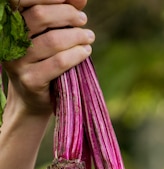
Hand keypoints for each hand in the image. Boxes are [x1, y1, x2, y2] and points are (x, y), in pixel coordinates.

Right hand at [3, 0, 94, 115]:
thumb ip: (60, 14)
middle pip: (39, 16)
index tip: (73, 2)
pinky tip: (85, 52)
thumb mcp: (47, 34)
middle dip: (67, 15)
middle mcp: (8, 40)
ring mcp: (17, 62)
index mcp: (8, 23)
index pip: (24, 0)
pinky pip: (59, 62)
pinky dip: (76, 55)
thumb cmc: (42, 59)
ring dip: (76, 36)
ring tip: (89, 37)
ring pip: (52, 40)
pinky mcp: (30, 80)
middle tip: (83, 19)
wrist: (32, 98)